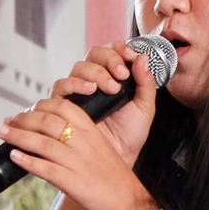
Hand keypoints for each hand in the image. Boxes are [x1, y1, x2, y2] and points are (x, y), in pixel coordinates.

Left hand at [0, 48, 159, 209]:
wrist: (130, 205)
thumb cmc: (114, 179)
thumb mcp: (100, 149)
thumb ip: (79, 140)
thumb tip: (50, 136)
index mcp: (93, 132)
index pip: (63, 107)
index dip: (41, 106)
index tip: (27, 110)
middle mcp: (84, 144)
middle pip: (48, 122)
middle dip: (23, 119)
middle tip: (8, 121)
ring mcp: (78, 163)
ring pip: (43, 142)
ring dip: (18, 136)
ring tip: (3, 132)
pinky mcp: (73, 183)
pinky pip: (46, 169)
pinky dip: (27, 161)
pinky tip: (14, 156)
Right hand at [49, 40, 160, 160]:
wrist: (116, 160)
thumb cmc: (128, 136)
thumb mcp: (144, 108)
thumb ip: (146, 83)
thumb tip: (143, 58)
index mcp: (112, 77)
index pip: (112, 52)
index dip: (120, 49)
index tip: (131, 57)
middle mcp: (92, 80)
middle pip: (94, 55)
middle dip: (109, 60)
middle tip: (121, 75)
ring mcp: (76, 91)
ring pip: (78, 67)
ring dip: (95, 72)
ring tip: (110, 87)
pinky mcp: (62, 104)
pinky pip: (62, 85)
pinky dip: (75, 83)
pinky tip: (89, 90)